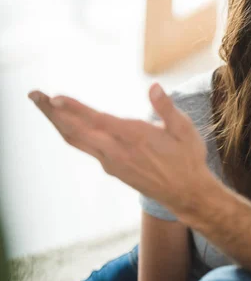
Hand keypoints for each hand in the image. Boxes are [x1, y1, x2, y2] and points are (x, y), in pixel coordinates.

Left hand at [27, 84, 210, 215]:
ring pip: (77, 140)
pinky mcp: (113, 169)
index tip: (54, 97)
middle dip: (53, 112)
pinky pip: (85, 148)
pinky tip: (69, 126)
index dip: (74, 109)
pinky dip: (72, 133)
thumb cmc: (187, 159)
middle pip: (76, 130)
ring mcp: (112, 162)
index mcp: (135, 136)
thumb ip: (166, 108)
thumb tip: (154, 87)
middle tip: (34, 95)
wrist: (185, 193)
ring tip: (44, 106)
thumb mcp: (184, 130)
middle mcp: (117, 151)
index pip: (97, 120)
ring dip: (58, 122)